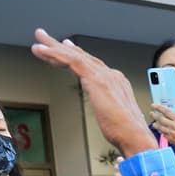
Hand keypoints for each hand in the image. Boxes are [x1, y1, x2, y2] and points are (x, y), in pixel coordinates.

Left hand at [31, 28, 156, 158]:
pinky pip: (71, 61)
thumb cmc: (128, 134)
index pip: (92, 65)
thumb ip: (110, 111)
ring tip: (39, 41)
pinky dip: (55, 54)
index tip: (65, 49)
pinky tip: (42, 51)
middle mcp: (112, 75)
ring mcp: (104, 76)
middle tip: (45, 38)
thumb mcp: (115, 118)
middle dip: (61, 47)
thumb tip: (110, 118)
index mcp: (117, 83)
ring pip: (74, 56)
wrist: (135, 137)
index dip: (76, 56)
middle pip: (82, 57)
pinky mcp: (95, 79)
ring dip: (54, 47)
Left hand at [150, 99, 174, 154]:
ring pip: (159, 127)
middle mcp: (174, 126)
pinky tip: (159, 129)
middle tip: (151, 113)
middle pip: (160, 119)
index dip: (158, 107)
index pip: (166, 111)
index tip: (153, 105)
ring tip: (154, 122)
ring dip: (155, 124)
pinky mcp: (170, 139)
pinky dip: (160, 131)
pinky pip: (162, 134)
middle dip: (154, 115)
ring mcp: (172, 133)